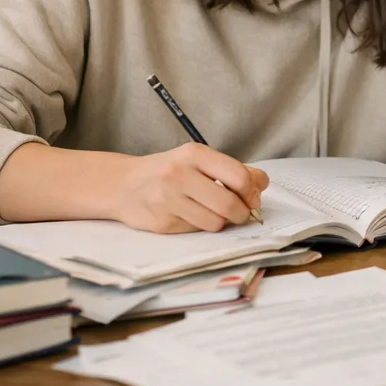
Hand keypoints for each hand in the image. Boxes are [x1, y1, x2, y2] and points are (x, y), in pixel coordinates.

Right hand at [111, 143, 269, 233]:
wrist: (123, 185)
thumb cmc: (168, 171)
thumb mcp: (198, 160)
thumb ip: (232, 170)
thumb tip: (262, 183)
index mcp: (194, 154)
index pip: (238, 176)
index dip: (251, 192)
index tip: (252, 198)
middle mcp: (179, 174)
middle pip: (229, 204)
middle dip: (242, 213)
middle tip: (241, 214)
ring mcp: (167, 200)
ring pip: (215, 222)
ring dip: (221, 222)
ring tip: (212, 212)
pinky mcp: (161, 222)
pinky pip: (196, 231)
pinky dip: (200, 226)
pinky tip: (191, 215)